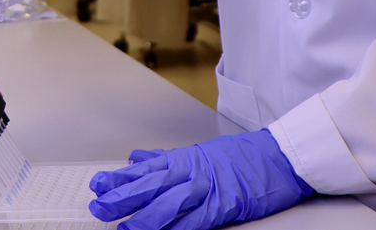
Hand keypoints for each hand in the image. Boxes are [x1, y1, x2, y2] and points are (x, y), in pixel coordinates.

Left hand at [89, 129, 313, 229]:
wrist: (278, 157)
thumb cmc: (241, 156)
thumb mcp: (199, 153)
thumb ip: (166, 159)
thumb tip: (138, 159)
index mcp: (183, 160)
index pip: (144, 170)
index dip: (119, 178)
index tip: (97, 185)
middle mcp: (191, 172)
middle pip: (150, 186)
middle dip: (122, 197)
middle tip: (99, 206)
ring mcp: (207, 189)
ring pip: (169, 203)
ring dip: (145, 216)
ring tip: (125, 226)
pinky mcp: (224, 205)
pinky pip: (196, 220)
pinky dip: (178, 228)